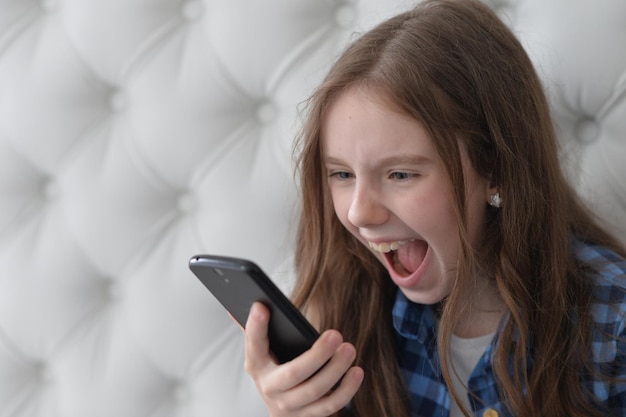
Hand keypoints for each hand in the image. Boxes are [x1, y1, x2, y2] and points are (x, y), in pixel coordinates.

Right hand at [244, 302, 363, 416]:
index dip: (256, 327)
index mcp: (256, 365)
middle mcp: (270, 387)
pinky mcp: (307, 416)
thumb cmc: (276, 368)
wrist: (279, 408)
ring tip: (349, 349)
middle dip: (317, 355)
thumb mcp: (265, 351)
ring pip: (315, 390)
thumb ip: (262, 329)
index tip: (262, 307)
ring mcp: (288, 405)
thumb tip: (260, 301)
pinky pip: (329, 406)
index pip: (254, 344)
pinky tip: (356, 372)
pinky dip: (346, 390)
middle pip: (294, 373)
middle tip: (336, 335)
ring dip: (335, 370)